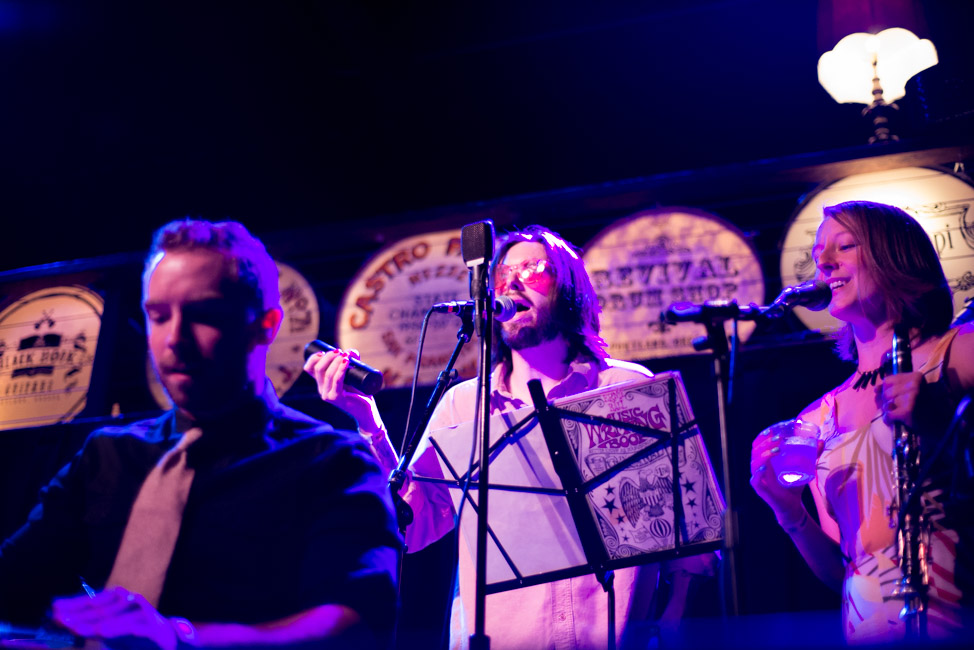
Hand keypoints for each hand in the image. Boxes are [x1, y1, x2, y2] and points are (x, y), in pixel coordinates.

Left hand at [51, 587, 177, 649]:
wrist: (164, 639)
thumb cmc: (131, 632)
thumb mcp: (107, 629)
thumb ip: (88, 627)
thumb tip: (65, 623)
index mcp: (117, 599)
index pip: (91, 600)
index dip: (72, 603)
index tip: (54, 607)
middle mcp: (129, 600)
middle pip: (99, 608)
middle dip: (77, 615)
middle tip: (59, 620)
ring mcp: (141, 611)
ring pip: (114, 616)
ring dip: (93, 623)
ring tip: (75, 628)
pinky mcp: (152, 624)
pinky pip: (131, 626)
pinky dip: (117, 628)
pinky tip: (102, 632)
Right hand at [303, 348, 383, 434]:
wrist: (366, 411)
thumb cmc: (359, 393)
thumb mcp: (351, 375)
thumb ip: (350, 362)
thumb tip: (350, 351)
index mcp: (322, 384)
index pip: (309, 369)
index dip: (313, 358)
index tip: (324, 351)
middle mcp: (322, 390)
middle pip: (318, 369)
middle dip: (328, 357)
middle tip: (340, 351)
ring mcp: (328, 395)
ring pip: (327, 374)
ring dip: (336, 361)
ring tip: (345, 355)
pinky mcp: (337, 398)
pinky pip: (336, 381)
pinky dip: (341, 369)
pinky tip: (346, 361)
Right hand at [749, 426, 806, 525]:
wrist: (792, 505)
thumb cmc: (794, 484)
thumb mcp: (803, 467)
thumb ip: (811, 455)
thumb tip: (821, 441)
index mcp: (765, 458)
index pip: (759, 442)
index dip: (765, 434)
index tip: (775, 428)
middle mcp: (758, 465)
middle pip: (756, 449)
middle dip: (766, 441)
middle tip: (779, 438)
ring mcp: (757, 477)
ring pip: (754, 462)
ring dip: (764, 454)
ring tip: (776, 450)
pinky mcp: (759, 489)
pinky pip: (755, 479)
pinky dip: (758, 473)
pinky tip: (764, 468)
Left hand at [878, 372, 924, 427]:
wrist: (939, 423)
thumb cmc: (923, 406)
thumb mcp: (910, 391)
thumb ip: (892, 387)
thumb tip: (876, 389)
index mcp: (915, 376)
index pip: (888, 381)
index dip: (887, 391)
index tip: (896, 397)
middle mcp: (913, 384)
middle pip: (886, 393)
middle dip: (888, 402)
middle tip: (900, 407)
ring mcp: (911, 397)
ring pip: (887, 404)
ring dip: (890, 411)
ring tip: (901, 413)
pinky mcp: (908, 411)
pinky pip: (888, 415)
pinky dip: (889, 420)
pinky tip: (896, 420)